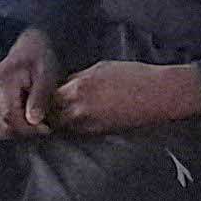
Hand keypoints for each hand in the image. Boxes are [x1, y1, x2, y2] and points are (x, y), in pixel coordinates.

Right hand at [0, 30, 61, 141]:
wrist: (28, 51)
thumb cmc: (40, 61)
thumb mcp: (47, 75)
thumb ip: (40, 97)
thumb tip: (34, 120)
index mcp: (1, 80)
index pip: (9, 116)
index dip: (29, 128)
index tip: (47, 127)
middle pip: (4, 127)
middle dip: (26, 131)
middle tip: (45, 125)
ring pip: (0, 131)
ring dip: (20, 131)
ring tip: (36, 119)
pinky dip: (13, 127)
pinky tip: (25, 117)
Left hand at [45, 57, 200, 136]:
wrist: (159, 95)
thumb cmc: (133, 76)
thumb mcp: (101, 67)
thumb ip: (79, 78)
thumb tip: (64, 85)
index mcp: (79, 86)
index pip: (48, 95)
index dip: (43, 96)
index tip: (42, 94)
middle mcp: (80, 107)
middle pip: (50, 114)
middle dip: (47, 111)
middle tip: (45, 109)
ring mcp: (90, 123)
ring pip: (62, 126)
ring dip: (59, 121)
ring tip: (60, 115)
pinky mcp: (100, 133)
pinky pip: (78, 132)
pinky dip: (74, 127)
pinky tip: (78, 121)